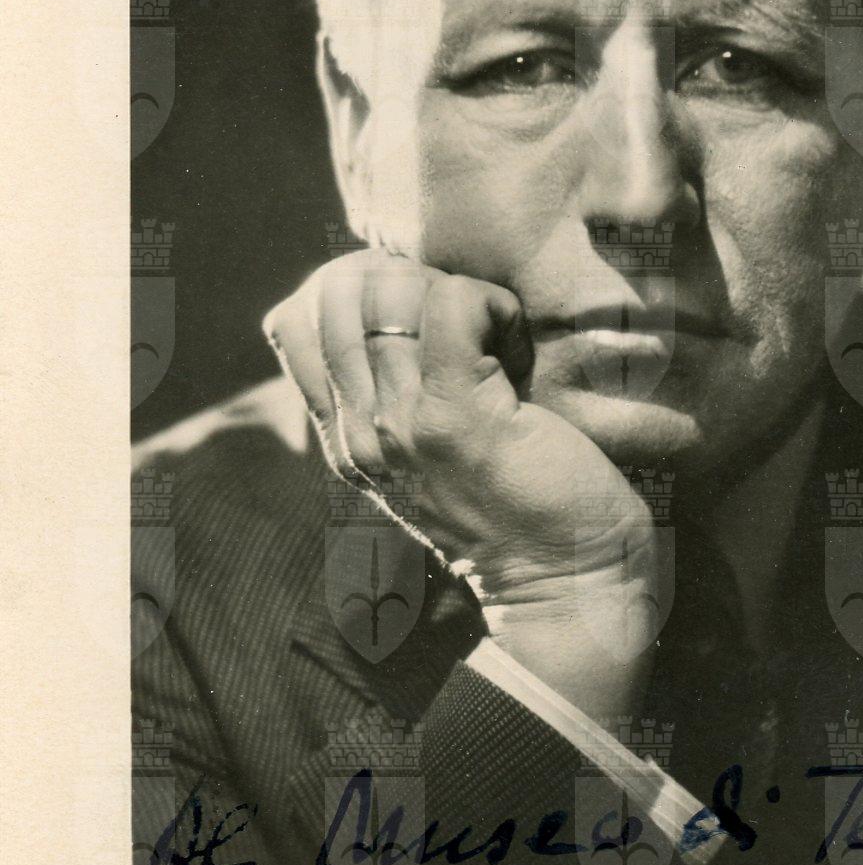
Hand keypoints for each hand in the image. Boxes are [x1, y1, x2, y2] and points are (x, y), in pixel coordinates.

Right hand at [262, 249, 662, 717]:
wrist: (569, 586)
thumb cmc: (525, 507)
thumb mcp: (433, 454)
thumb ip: (395, 396)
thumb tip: (392, 303)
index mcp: (345, 439)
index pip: (292, 320)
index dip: (354, 287)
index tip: (419, 313)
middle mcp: (358, 432)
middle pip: (336, 291)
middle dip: (407, 278)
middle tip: (463, 320)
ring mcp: (399, 424)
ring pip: (391, 290)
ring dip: (455, 292)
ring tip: (492, 340)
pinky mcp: (454, 416)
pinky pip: (452, 304)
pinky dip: (492, 305)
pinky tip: (515, 351)